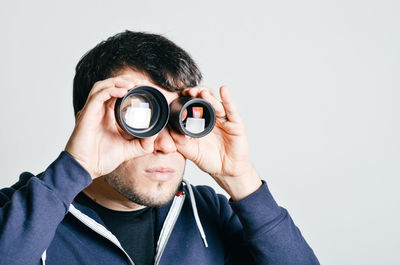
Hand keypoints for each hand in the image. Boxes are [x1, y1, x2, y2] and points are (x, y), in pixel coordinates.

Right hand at [65, 76, 156, 178]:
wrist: (86, 169)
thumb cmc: (101, 159)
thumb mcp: (129, 150)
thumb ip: (143, 143)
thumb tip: (155, 135)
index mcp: (107, 115)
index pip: (117, 94)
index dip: (129, 87)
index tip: (144, 86)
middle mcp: (98, 110)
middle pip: (110, 86)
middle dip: (125, 81)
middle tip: (140, 82)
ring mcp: (91, 111)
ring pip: (102, 86)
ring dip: (118, 82)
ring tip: (132, 83)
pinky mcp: (86, 114)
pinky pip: (97, 96)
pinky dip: (110, 90)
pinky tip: (123, 91)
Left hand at [170, 85, 261, 200]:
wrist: (226, 172)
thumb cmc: (210, 160)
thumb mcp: (190, 150)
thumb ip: (179, 140)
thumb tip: (168, 128)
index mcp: (202, 122)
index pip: (194, 105)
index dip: (187, 98)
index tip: (178, 94)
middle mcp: (213, 118)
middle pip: (205, 99)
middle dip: (197, 93)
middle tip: (188, 92)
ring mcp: (225, 120)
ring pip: (216, 103)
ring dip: (208, 96)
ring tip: (201, 92)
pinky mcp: (236, 124)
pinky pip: (231, 110)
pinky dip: (228, 99)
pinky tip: (223, 90)